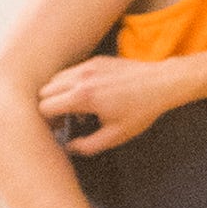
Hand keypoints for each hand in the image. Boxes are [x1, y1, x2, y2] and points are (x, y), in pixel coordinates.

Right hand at [38, 56, 184, 154]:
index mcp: (82, 97)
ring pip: (55, 79)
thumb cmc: (141, 110)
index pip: (45, 107)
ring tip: (75, 107)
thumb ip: (88, 145)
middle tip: (64, 119)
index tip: (59, 128)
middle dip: (50, 107)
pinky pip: (71, 71)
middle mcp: (80, 78)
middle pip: (44, 91)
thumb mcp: (116, 135)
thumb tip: (69, 147)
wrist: (162, 83)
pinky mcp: (95, 60)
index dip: (48, 121)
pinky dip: (70, 82)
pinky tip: (87, 94)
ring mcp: (87, 66)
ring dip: (58, 93)